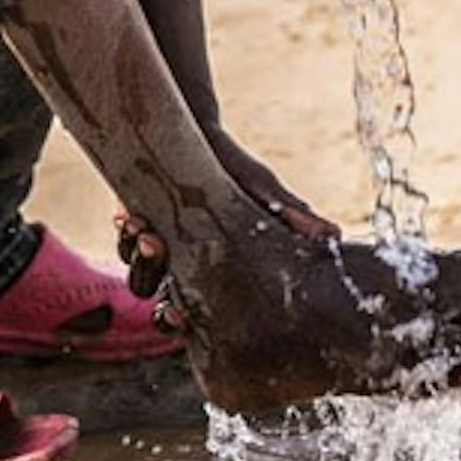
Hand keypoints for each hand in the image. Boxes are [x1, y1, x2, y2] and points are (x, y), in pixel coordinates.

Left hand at [115, 127, 340, 318]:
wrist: (199, 135)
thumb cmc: (238, 171)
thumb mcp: (268, 192)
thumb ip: (296, 217)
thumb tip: (335, 236)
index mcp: (217, 278)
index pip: (199, 322)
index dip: (184, 325)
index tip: (181, 316)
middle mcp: (185, 271)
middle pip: (165, 314)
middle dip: (164, 311)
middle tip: (168, 301)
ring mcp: (159, 250)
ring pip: (141, 280)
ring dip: (142, 262)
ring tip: (148, 234)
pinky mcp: (136, 226)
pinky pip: (125, 242)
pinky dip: (127, 233)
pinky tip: (130, 216)